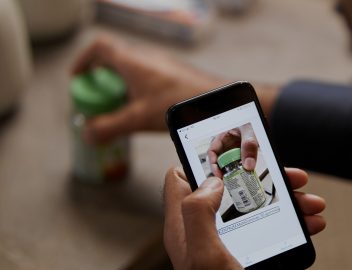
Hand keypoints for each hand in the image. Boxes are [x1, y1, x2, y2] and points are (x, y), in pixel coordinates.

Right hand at [72, 35, 223, 142]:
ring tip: (120, 106)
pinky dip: (137, 87)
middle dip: (101, 77)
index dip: (84, 61)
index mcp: (132, 61)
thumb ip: (110, 127)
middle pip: (114, 58)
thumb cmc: (179, 103)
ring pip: (132, 67)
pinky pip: (147, 74)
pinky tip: (143, 107)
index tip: (78, 78)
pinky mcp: (173, 72)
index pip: (99, 48)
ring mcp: (161, 62)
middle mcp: (146, 56)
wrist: (215, 100)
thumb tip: (87, 135)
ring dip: (120, 83)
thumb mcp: (138, 118)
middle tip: (98, 98)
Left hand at [163, 167, 325, 269]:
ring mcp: (231, 240)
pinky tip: (311, 221)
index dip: (200, 160)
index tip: (228, 151)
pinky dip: (294, 220)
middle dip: (264, 177)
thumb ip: (197, 212)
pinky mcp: (252, 249)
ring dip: (288, 199)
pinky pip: (272, 225)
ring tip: (312, 203)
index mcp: (185, 225)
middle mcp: (207, 228)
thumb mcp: (202, 255)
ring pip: (258, 204)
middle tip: (292, 176)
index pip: (181, 179)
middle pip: (231, 187)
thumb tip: (212, 182)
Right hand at [208, 123, 257, 177]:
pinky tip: (247, 172)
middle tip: (230, 179)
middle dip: (224, 171)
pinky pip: (241, 163)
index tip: (219, 173)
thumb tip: (248, 164)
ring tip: (239, 178)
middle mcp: (228, 144)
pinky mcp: (244, 153)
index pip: (212, 151)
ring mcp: (236, 149)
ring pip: (231, 164)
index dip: (213, 164)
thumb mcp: (249, 131)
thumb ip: (249, 146)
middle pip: (221, 160)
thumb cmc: (252, 121)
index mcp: (223, 136)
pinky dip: (243, 169)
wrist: (262, 123)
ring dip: (235, 171)